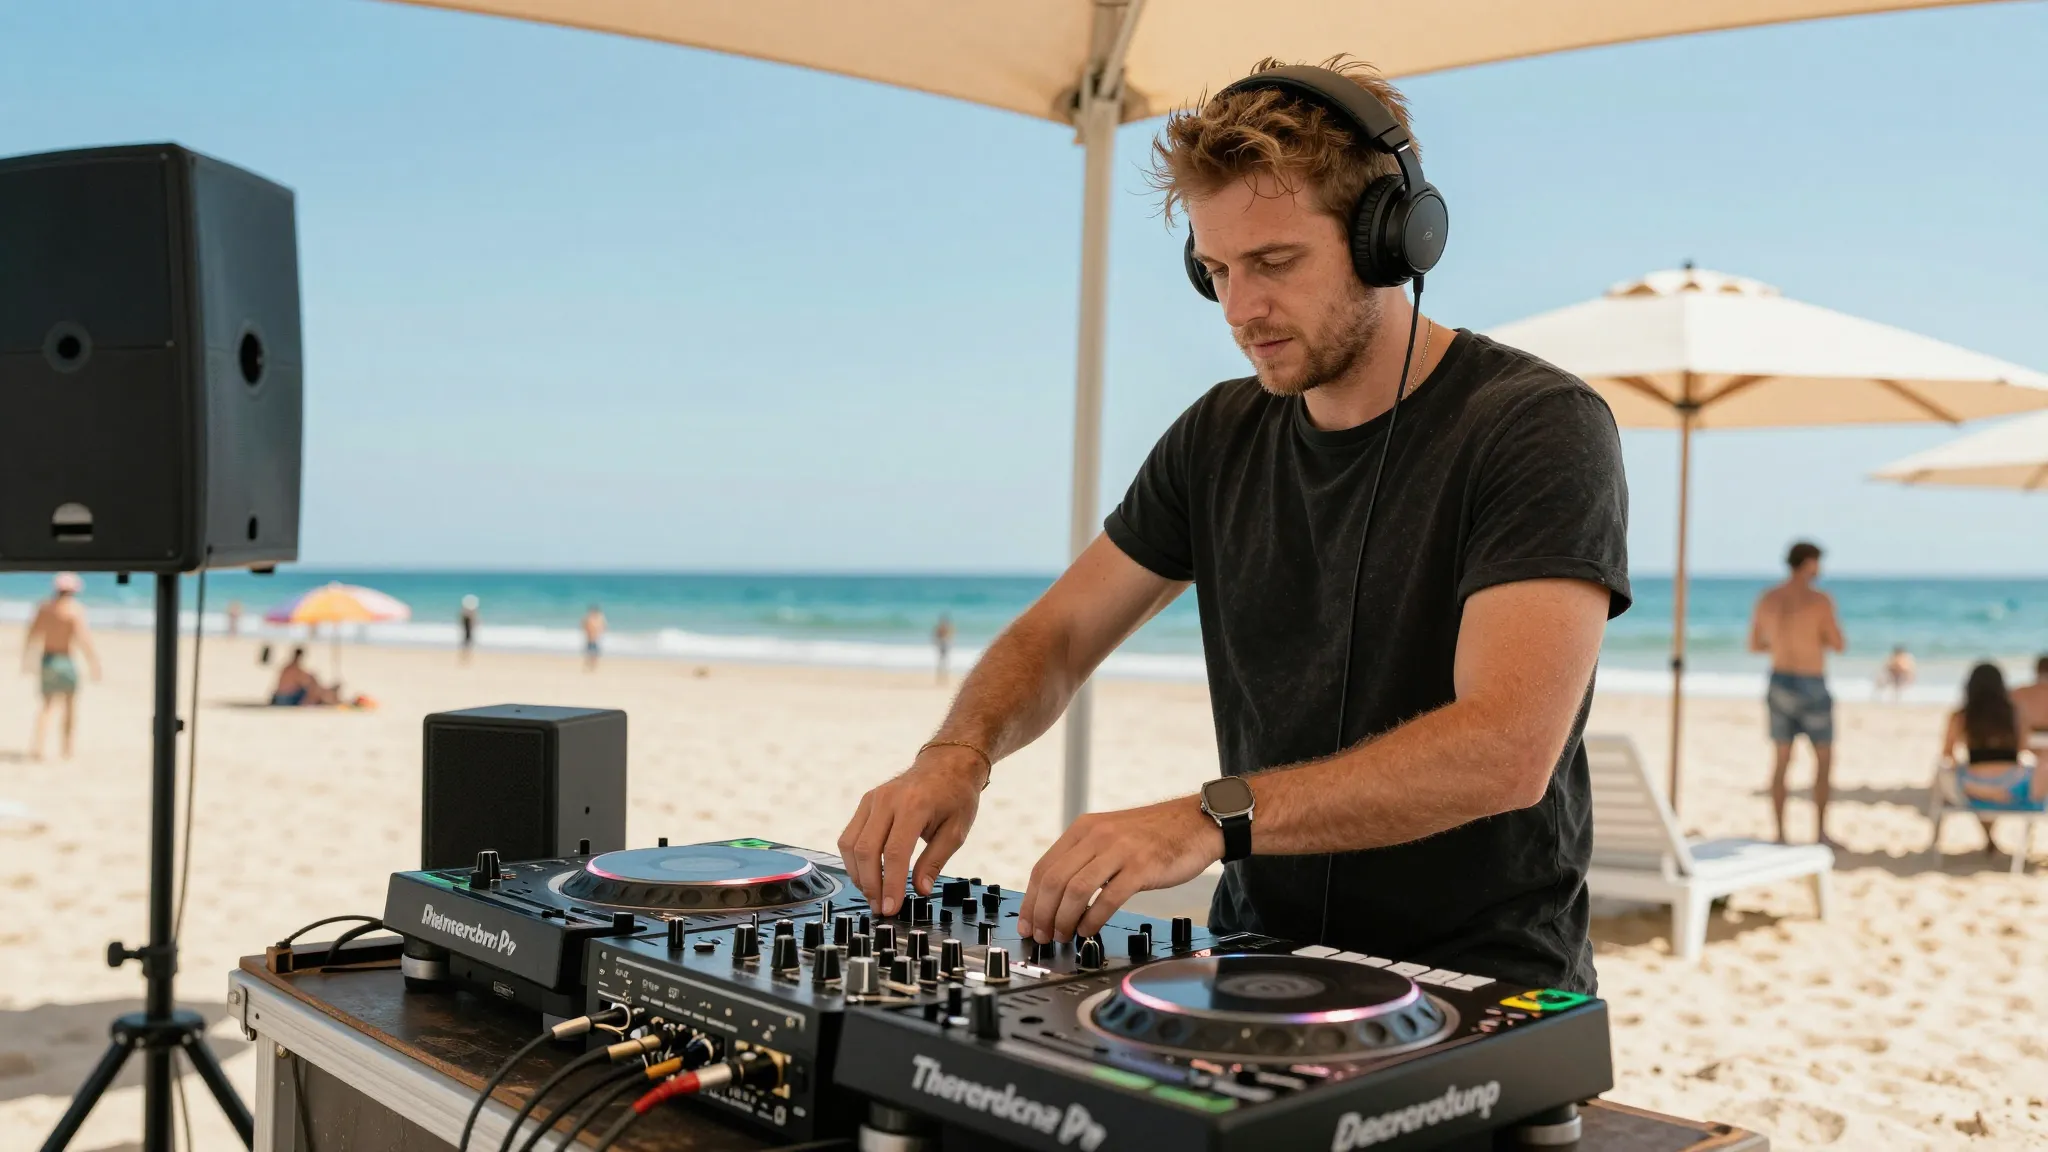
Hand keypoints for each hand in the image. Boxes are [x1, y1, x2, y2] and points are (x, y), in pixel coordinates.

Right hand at [837, 746, 985, 915]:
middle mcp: (887, 800)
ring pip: (851, 844)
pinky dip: (854, 859)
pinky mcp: (865, 803)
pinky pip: (850, 835)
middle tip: (880, 907)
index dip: (891, 884)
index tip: (891, 907)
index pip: (895, 852)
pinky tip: (867, 875)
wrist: (947, 764)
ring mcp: (872, 799)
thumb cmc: (955, 795)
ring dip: (858, 874)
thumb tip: (920, 889)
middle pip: (867, 850)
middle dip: (871, 884)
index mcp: (914, 805)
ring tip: (873, 894)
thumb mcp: (956, 831)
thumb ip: (935, 861)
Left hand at [1018, 795, 1221, 943]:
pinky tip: (1089, 930)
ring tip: (1064, 936)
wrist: (1197, 822)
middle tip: (1043, 936)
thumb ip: (1085, 857)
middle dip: (1043, 915)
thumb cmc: (1155, 835)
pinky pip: (1107, 898)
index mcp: (1084, 829)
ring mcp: (1119, 851)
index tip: (1028, 923)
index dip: (1031, 901)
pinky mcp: (1141, 867)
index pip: (1044, 868)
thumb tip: (1058, 895)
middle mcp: (1097, 836)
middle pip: (1054, 881)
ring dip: (1064, 920)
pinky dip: (1093, 919)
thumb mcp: (1111, 835)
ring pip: (1075, 890)